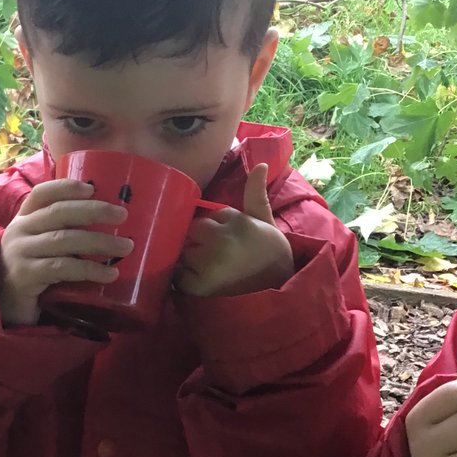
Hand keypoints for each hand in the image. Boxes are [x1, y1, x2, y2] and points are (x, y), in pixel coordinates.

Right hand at [0, 179, 132, 326]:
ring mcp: (20, 252)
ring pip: (64, 240)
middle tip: (122, 216)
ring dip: (99, 242)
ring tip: (125, 247)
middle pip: (59, 212)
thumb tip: (108, 226)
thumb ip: (59, 234)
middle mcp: (19, 231)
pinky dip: (89, 269)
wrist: (1, 307)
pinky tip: (109, 274)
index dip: (66, 187)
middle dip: (93, 211)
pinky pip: (62, 268)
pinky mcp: (25, 276)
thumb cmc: (29, 274)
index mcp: (23, 219)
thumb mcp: (39, 247)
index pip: (41, 194)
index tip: (91, 188)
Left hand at [175, 163, 292, 298]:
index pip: (208, 216)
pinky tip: (199, 283)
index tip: (224, 242)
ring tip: (208, 270)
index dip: (213, 229)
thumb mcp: (266, 222)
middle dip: (197, 241)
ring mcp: (209, 262)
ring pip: (183, 251)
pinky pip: (177, 275)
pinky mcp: (199, 285)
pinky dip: (182, 279)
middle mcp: (221, 239)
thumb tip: (259, 164)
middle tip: (213, 257)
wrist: (279, 292)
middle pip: (192, 231)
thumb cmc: (272, 255)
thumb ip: (256, 194)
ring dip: (188, 259)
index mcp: (237, 221)